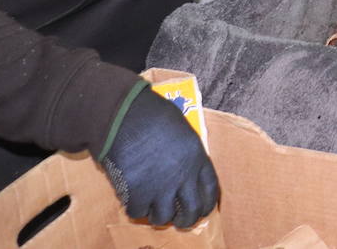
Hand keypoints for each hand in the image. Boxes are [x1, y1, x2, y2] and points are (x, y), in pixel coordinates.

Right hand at [99, 86, 217, 227]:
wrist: (126, 115)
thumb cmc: (152, 114)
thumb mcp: (182, 131)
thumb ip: (186, 153)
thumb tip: (183, 168)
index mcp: (197, 157)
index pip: (211, 190)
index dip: (207, 204)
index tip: (202, 210)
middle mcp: (183, 176)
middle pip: (192, 211)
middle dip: (186, 220)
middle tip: (179, 221)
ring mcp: (160, 187)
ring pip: (163, 217)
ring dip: (157, 215)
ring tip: (152, 208)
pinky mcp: (136, 193)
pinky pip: (137, 212)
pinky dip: (134, 208)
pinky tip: (132, 198)